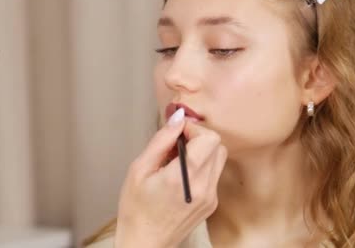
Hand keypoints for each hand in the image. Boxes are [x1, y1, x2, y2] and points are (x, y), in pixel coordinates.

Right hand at [114, 109, 226, 247]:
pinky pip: (214, 173)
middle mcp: (203, 187)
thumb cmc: (136, 209)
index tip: (175, 133)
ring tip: (176, 160)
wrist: (145, 242)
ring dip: (201, 151)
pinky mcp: (212, 203)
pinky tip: (180, 175)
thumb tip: (177, 118)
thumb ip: (161, 141)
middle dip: (197, 138)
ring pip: (219, 158)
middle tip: (174, 145)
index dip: (192, 129)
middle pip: (218, 145)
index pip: (209, 138)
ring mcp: (211, 197)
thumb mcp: (139, 169)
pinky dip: (201, 166)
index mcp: (184, 177)